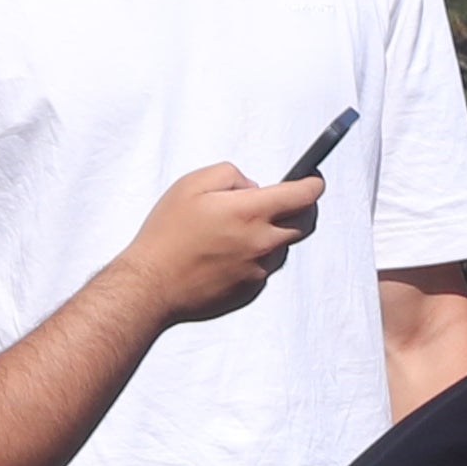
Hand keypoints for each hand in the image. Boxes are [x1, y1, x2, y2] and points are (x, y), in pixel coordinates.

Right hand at [123, 161, 321, 326]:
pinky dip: (256, 256)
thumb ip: (231, 175)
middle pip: (304, 223)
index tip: (314, 179)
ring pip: (282, 246)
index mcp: (251, 212)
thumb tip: (254, 187)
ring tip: (237, 230)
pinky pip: (264, 267)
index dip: (313, 184)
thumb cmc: (167, 232)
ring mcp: (259, 270)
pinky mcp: (251, 290)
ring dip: (273, 233)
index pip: (303, 195)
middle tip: (286, 200)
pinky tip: (227, 253)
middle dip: (302, 208)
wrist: (152, 284)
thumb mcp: (192, 184)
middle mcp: (262, 242)